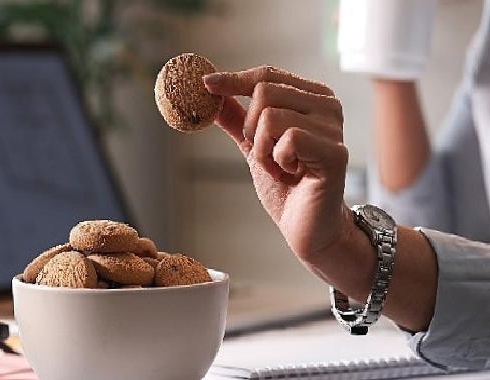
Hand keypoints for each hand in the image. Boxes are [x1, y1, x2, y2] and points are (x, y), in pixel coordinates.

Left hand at [204, 66, 351, 263]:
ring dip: (262, 150)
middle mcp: (328, 106)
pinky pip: (287, 139)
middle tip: (266, 155)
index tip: (206, 84)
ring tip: (280, 168)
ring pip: (269, 117)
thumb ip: (237, 119)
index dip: (234, 79)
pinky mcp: (334, 153)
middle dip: (250, 129)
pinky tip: (292, 174)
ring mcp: (334, 128)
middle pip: (264, 92)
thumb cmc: (286, 187)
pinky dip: (277, 161)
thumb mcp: (254, 146)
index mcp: (312, 98)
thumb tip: (210, 93)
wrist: (307, 227)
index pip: (267, 75)